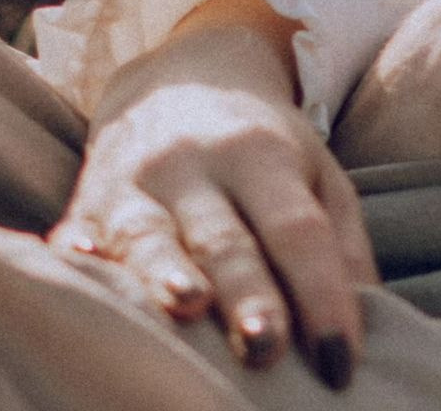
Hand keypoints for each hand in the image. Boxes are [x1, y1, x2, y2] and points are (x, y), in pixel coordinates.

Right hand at [50, 24, 377, 384]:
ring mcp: (135, 181)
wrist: (178, 78)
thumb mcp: (315, 172)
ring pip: (149, 236)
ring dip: (166, 275)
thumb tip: (364, 325)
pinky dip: (76, 256)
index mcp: (264, 156)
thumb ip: (343, 243)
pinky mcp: (87, 201)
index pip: (298, 229)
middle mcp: (197, 164)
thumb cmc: (262, 146)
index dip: (321, 294)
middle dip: (246, 294)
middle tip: (267, 346)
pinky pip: (78, 230)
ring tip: (188, 309)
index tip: (340, 363)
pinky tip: (76, 269)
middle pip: (226, 239)